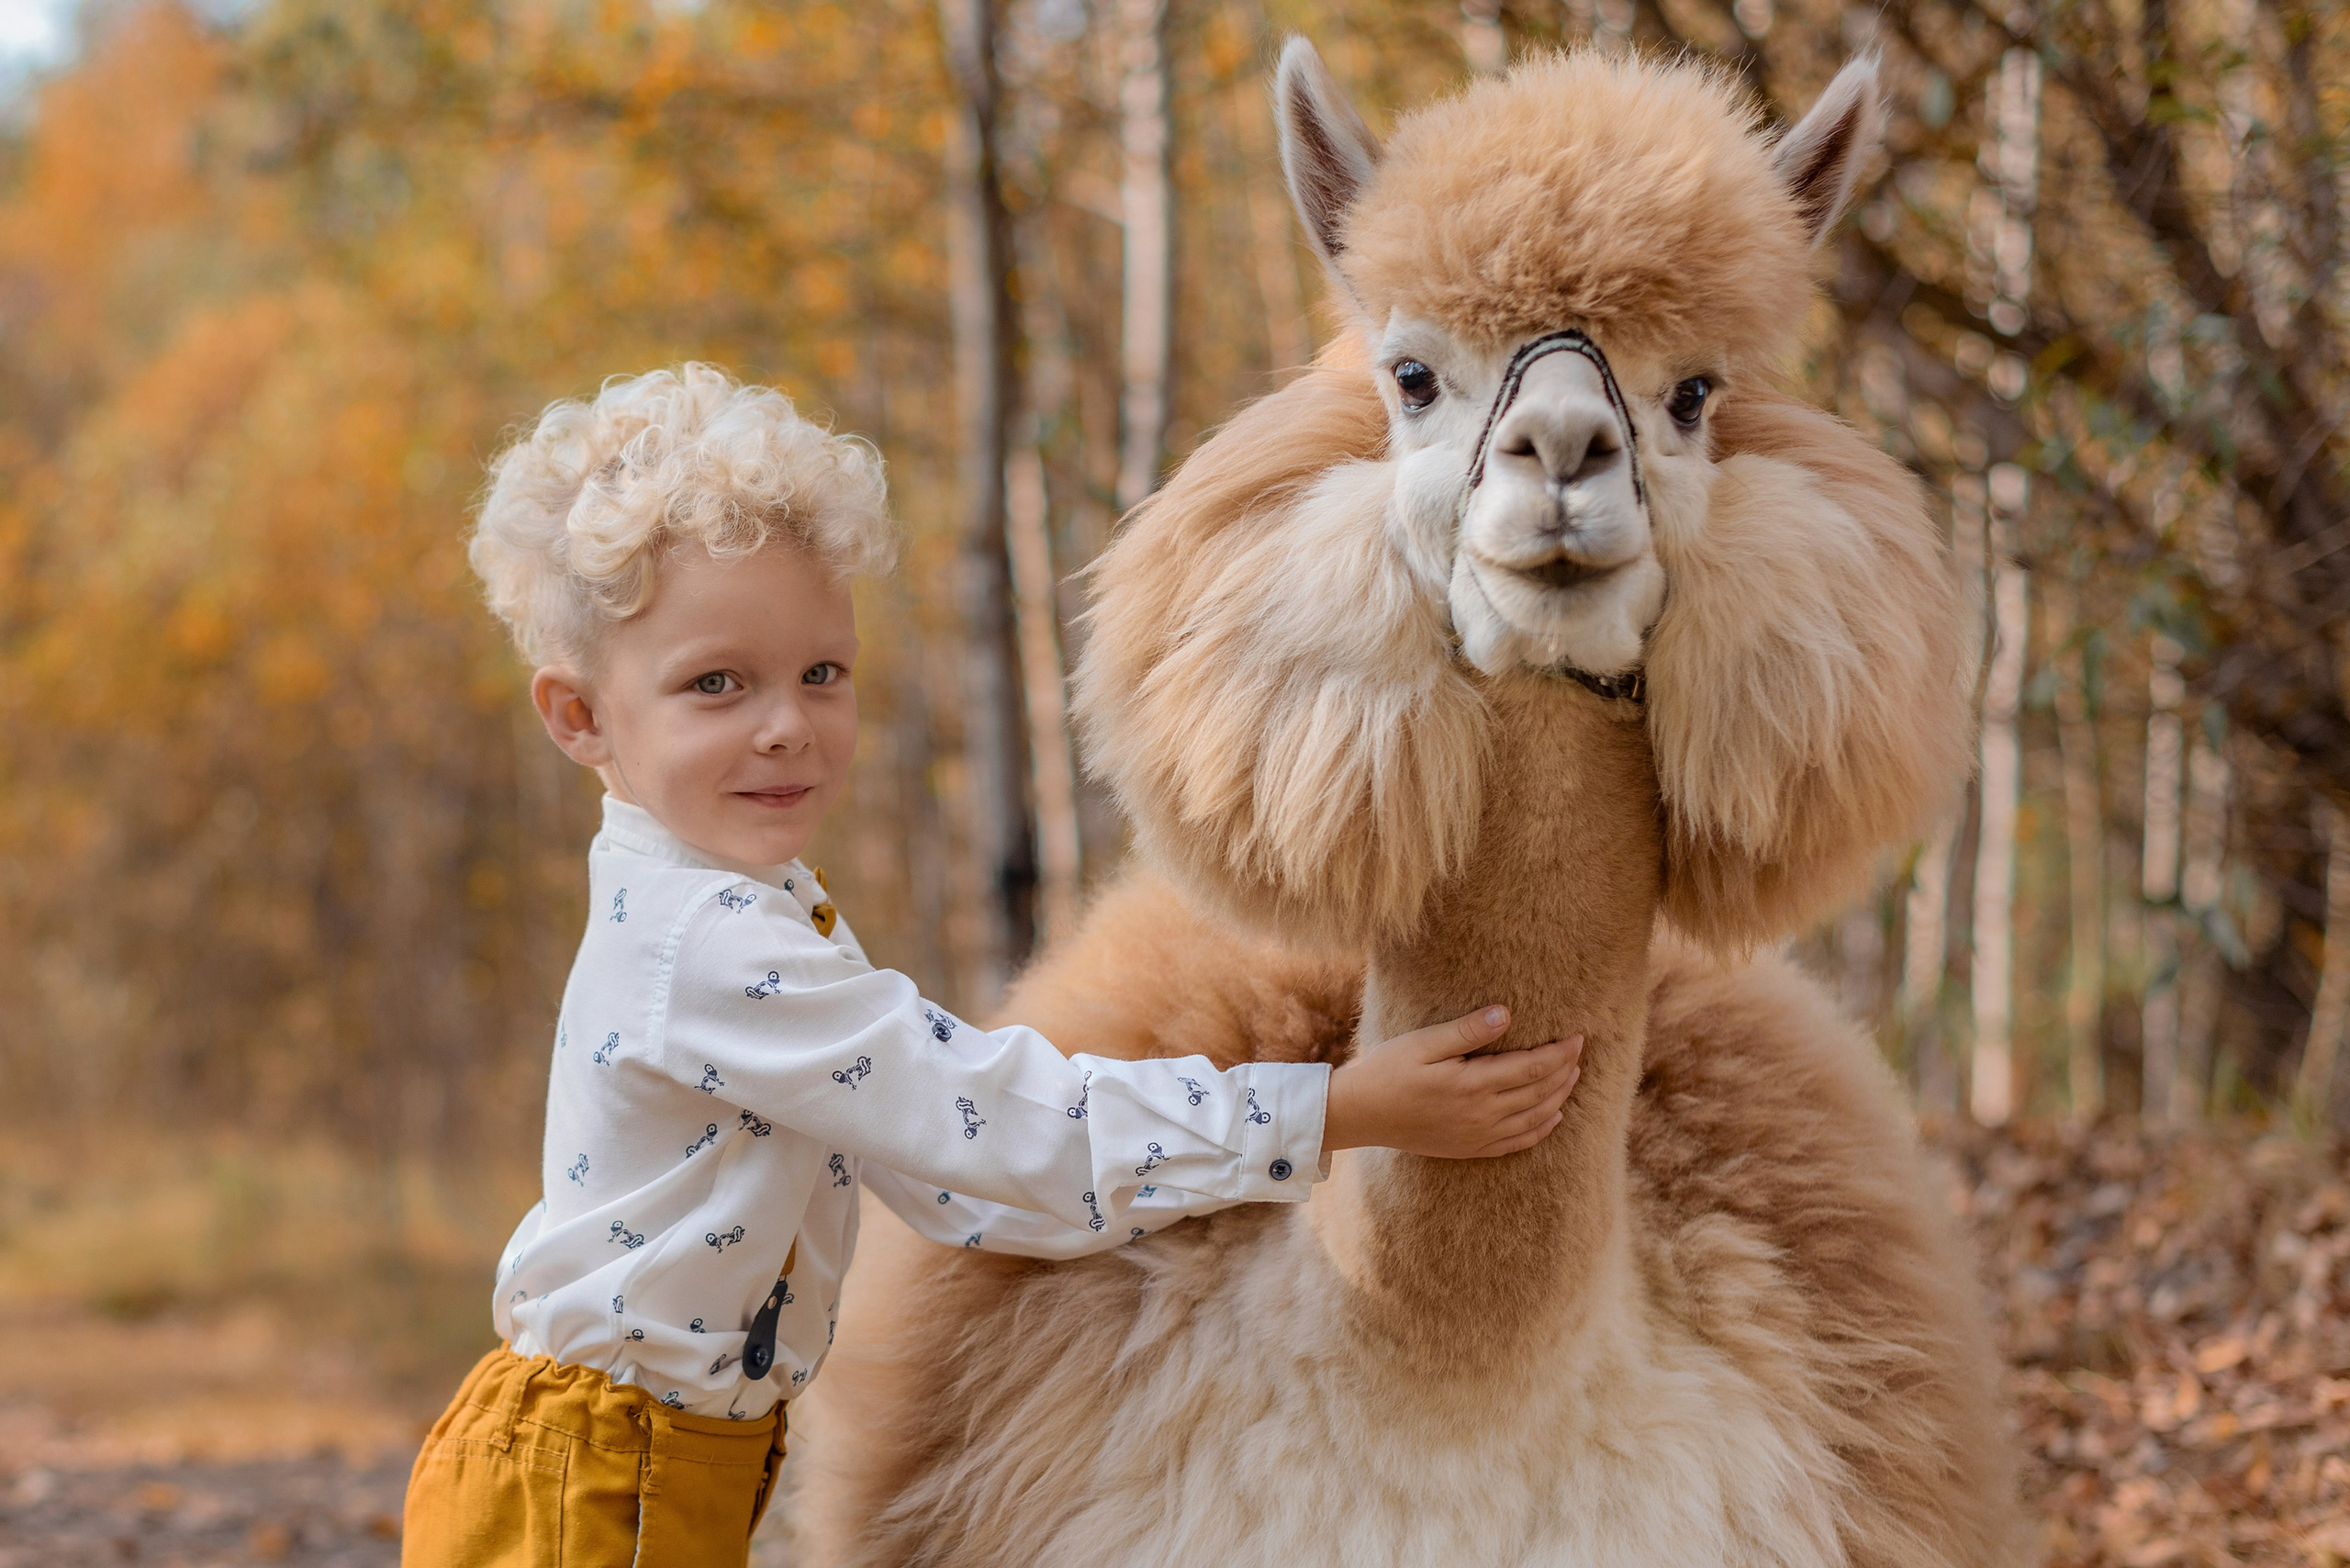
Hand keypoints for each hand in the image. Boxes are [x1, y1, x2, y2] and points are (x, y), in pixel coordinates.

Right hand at [1320, 1007, 1583, 1159]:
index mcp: (1473, 1085)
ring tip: (1574, 1078)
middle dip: (1565, 1071)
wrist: (1360, 1115)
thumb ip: (1467, 1031)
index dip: (1559, 1052)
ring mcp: (1477, 1136)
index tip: (1578, 1036)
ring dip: (1559, 1097)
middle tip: (1580, 1051)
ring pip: (1534, 1118)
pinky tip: (1552, 1118)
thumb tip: (1506, 1013)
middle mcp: (1482, 1115)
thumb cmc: (1387, 1072)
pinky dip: (1541, 1130)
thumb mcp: (1423, 1043)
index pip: (1532, 1067)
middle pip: (1539, 1092)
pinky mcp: (1469, 1148)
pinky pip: (1517, 1143)